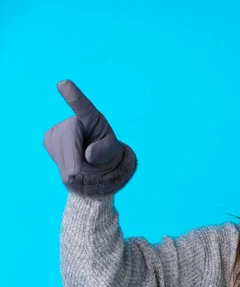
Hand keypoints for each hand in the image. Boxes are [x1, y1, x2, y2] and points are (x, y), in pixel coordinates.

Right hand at [44, 80, 136, 196]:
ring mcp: (60, 126)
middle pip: (67, 136)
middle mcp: (76, 119)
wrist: (93, 163)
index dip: (73, 96)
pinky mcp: (50, 136)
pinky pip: (52, 149)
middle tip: (76, 173)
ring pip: (57, 144)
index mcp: (93, 118)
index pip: (83, 106)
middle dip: (72, 156)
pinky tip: (70, 160)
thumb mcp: (111, 152)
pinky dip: (61, 161)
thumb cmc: (105, 152)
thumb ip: (103, 151)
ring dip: (66, 162)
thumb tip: (89, 154)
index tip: (64, 84)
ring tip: (78, 168)